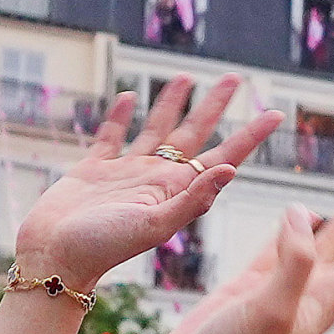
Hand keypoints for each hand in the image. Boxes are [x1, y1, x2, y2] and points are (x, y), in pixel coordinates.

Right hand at [12, 77, 277, 291]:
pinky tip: (128, 97)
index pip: (224, 155)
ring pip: (155, 128)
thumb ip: (193, 199)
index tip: (277, 113)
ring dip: (171, 103)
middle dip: (214, 105)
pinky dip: (119, 116)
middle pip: (194, 132)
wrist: (56, 257)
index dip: (250, 135)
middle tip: (234, 78)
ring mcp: (127, 172)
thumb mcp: (156, 225)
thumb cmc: (106, 247)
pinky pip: (111, 136)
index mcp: (178, 190)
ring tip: (186, 77)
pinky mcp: (94, 170)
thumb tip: (230, 169)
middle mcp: (158, 178)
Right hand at [149, 175, 333, 333]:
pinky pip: (284, 248)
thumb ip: (292, 263)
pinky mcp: (251, 287)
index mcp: (325, 298)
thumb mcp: (270, 311)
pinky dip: (300, 228)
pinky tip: (308, 214)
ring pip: (327, 239)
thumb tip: (304, 215)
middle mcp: (311, 292)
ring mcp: (282, 288)